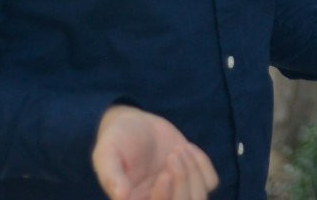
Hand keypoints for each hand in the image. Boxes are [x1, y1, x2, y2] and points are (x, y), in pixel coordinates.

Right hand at [92, 105, 218, 199]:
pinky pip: (210, 182)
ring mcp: (178, 191)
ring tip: (179, 149)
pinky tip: (187, 148)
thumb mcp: (106, 153)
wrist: (135, 123)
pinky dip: (203, 165)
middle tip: (174, 154)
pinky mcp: (192, 177)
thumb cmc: (116, 140)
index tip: (164, 175)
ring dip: (193, 173)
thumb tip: (121, 197)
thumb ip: (110, 175)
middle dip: (183, 184)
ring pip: (199, 198)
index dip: (164, 197)